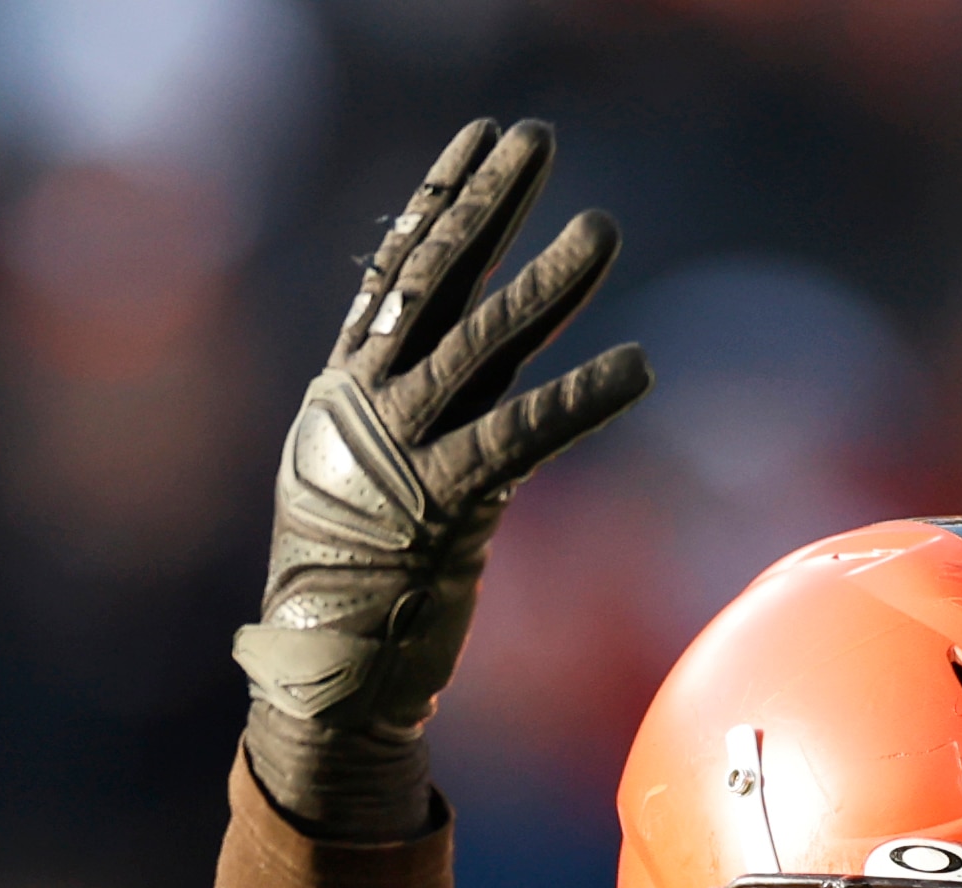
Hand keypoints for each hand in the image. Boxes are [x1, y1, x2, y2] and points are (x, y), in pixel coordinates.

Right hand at [235, 119, 650, 766]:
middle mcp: (365, 403)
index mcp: (343, 388)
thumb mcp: (369, 474)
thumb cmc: (357, 583)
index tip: (480, 138)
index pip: (397, 269)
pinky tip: (637, 368)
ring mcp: (399, 451)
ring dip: (548, 284)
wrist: (325, 676)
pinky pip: (522, 438)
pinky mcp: (443, 507)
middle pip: (436, 278)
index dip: (440, 196)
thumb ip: (418, 409)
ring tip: (603, 227)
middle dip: (490, 203)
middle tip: (538, 139)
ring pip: (481, 344)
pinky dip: (580, 399)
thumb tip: (474, 352)